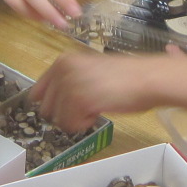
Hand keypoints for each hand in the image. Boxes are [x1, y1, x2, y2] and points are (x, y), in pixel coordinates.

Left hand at [34, 49, 160, 130]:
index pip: (37, 92)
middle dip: (66, 113)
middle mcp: (62, 70)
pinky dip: (85, 124)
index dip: (53, 104)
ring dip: (77, 119)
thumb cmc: (126, 77)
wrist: (148, 78)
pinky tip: (99, 110)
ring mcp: (70, 85)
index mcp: (63, 61)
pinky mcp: (80, 100)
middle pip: (46, 109)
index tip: (67, 107)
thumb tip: (49, 102)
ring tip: (97, 105)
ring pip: (59, 120)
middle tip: (88, 105)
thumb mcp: (89, 71)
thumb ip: (69, 80)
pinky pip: (71, 125)